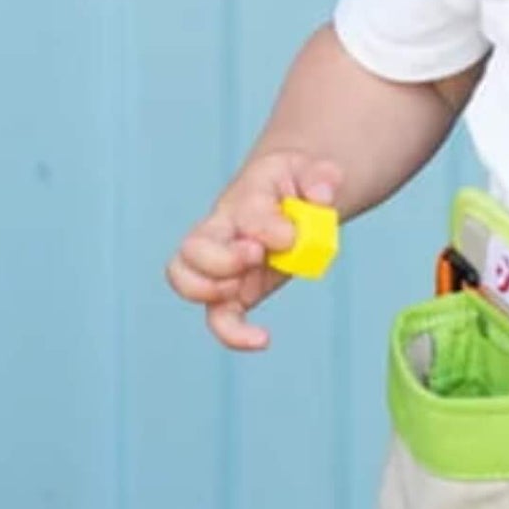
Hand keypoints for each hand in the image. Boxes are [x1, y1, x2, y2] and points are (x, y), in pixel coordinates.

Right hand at [166, 151, 342, 351]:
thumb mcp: (312, 169)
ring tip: (244, 288)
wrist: (283, 193)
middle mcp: (223, 231)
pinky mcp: (234, 291)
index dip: (267, 228)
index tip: (290, 236)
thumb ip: (321, 178)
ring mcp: (221, 263)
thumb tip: (322, 196)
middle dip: (222, 260)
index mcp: (245, 198)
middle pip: (192, 249)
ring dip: (214, 291)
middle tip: (257, 257)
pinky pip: (218, 317)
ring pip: (186, 280)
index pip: (245, 213)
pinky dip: (233, 334)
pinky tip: (263, 339)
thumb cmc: (293, 181)